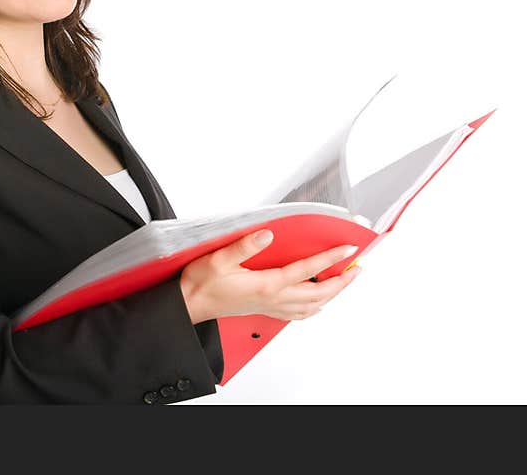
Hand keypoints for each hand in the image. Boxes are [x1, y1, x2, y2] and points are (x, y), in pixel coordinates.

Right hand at [178, 228, 360, 324]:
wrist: (190, 304)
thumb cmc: (202, 283)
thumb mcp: (220, 259)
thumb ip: (245, 246)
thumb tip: (267, 234)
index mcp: (267, 285)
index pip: (307, 271)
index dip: (329, 259)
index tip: (347, 250)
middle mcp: (273, 299)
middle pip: (319, 293)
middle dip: (342, 281)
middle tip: (357, 268)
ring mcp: (270, 307)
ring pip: (312, 306)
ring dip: (332, 294)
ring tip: (343, 282)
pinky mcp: (264, 309)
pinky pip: (298, 313)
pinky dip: (314, 307)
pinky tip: (316, 302)